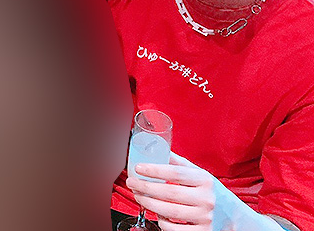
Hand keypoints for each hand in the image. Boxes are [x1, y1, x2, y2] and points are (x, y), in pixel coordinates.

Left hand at [127, 153, 242, 230]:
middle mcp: (207, 199)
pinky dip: (162, 222)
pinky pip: (175, 229)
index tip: (138, 168)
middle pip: (169, 193)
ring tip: (138, 196)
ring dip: (149, 203)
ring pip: (169, 212)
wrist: (238, 220)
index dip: (154, 170)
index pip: (176, 173)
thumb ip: (180, 164)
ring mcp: (205, 218)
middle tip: (132, 183)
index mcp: (206, 181)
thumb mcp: (202, 176)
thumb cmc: (215, 194)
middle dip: (145, 187)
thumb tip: (159, 148)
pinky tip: (157, 214)